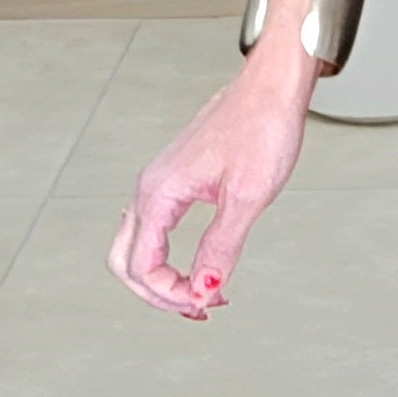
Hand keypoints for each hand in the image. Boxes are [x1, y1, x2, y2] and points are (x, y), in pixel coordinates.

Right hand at [106, 61, 309, 318]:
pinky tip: (203, 266)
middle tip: (199, 309)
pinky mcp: (176, 179)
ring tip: (204, 295)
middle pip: (125, 260)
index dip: (171, 295)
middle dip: (157, 294)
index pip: (141, 266)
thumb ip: (222, 247)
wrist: (272, 87)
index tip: (209, 302)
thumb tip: (204, 291)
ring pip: (138, 245)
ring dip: (163, 278)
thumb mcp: (248, 197)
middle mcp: (150, 188)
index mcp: (159, 193)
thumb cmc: (263, 128)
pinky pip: (155, 228)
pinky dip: (170, 257)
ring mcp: (160, 183)